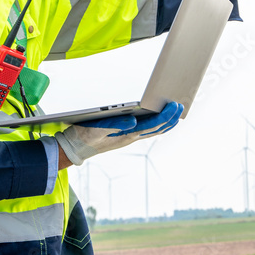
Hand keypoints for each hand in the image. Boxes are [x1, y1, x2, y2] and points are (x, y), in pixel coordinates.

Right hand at [54, 102, 183, 165]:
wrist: (73, 149)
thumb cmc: (83, 138)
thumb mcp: (96, 130)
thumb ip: (114, 126)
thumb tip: (133, 121)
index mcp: (126, 136)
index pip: (152, 125)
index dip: (166, 116)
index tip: (175, 105)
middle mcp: (130, 137)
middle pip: (157, 129)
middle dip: (171, 118)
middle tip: (181, 106)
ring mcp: (128, 137)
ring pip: (153, 130)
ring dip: (166, 121)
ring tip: (176, 111)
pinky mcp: (123, 135)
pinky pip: (145, 129)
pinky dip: (156, 123)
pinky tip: (158, 118)